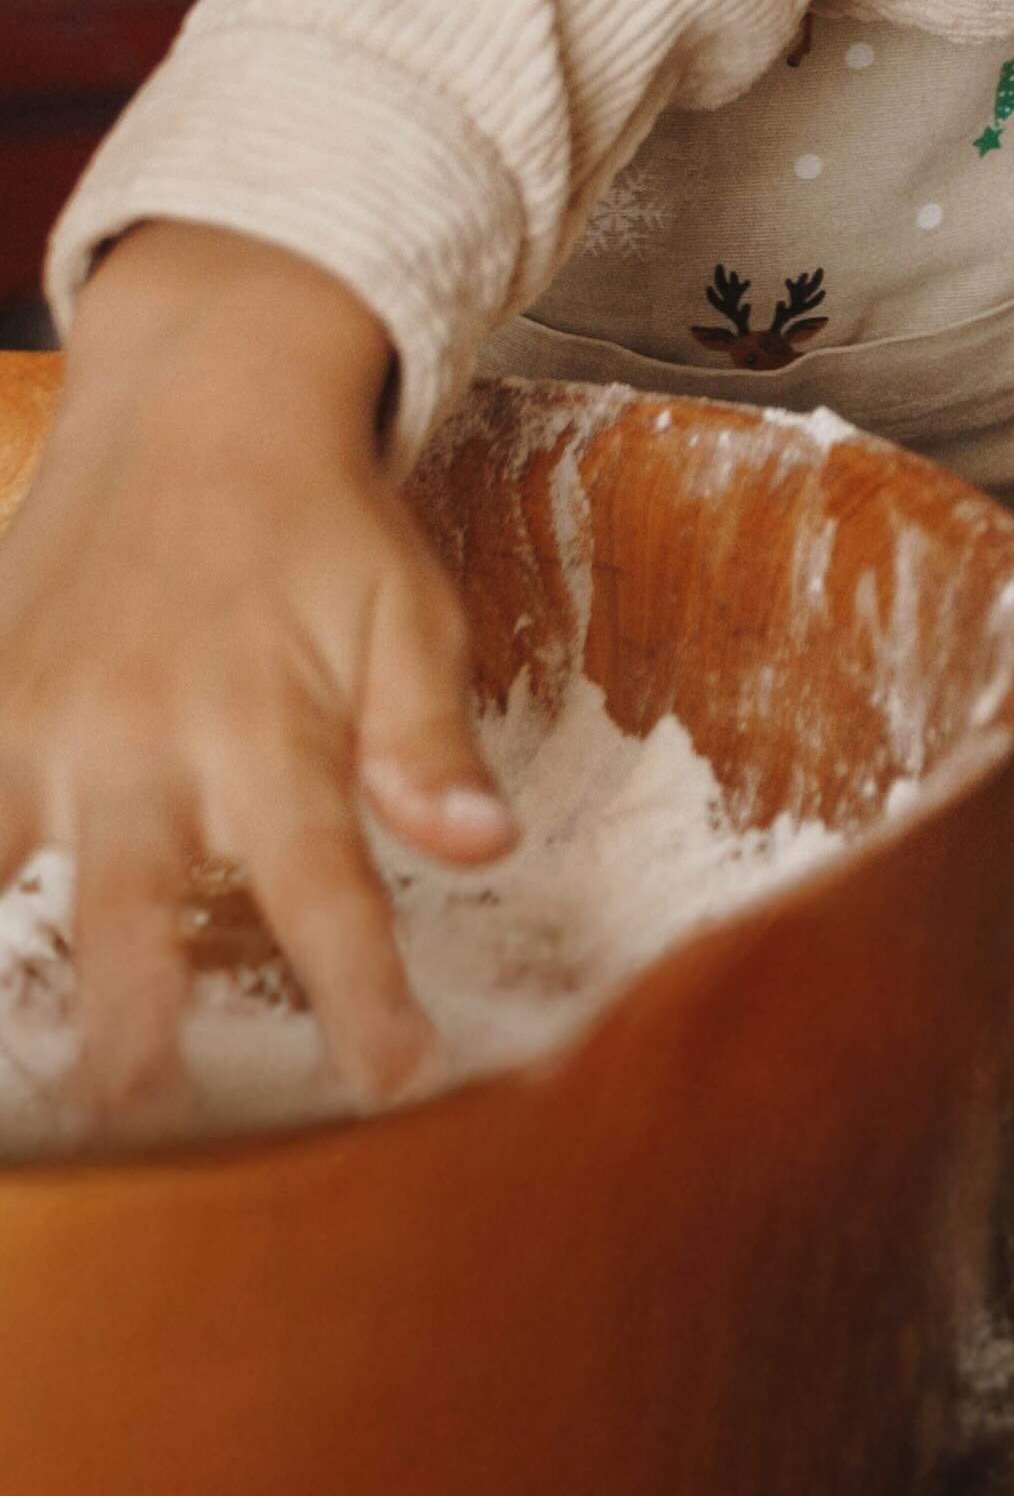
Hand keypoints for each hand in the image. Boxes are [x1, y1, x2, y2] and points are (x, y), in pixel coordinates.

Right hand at [0, 224, 513, 1126]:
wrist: (199, 391)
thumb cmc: (320, 523)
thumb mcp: (405, 617)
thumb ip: (426, 742)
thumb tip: (484, 846)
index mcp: (267, 722)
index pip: (323, 883)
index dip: (358, 990)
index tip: (390, 1076)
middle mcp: (145, 730)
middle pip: (133, 896)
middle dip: (127, 1008)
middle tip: (129, 1103)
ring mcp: (44, 715)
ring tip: (13, 1078)